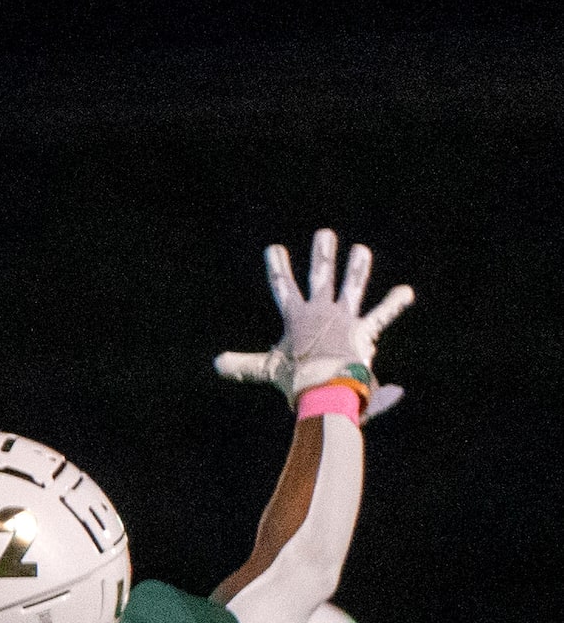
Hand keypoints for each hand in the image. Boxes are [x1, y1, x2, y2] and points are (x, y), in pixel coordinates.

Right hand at [213, 228, 412, 416]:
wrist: (324, 388)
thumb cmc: (295, 380)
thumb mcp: (266, 369)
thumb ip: (242, 364)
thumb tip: (216, 364)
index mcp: (296, 318)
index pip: (283, 286)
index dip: (277, 267)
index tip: (275, 248)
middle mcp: (321, 312)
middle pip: (321, 276)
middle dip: (323, 254)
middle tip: (325, 234)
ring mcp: (344, 319)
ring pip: (352, 287)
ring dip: (357, 268)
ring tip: (360, 250)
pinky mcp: (363, 331)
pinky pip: (382, 315)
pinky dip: (394, 304)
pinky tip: (406, 291)